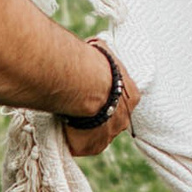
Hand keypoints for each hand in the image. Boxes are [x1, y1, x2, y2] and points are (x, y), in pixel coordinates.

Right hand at [61, 39, 140, 157]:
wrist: (84, 84)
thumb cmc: (94, 64)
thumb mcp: (102, 51)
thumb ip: (101, 51)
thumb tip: (95, 44)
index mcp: (132, 97)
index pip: (121, 100)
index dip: (106, 96)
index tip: (93, 92)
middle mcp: (124, 120)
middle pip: (110, 120)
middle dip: (96, 114)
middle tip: (78, 105)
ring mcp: (108, 136)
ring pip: (94, 134)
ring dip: (82, 128)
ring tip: (65, 116)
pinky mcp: (90, 147)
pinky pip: (79, 144)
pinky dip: (70, 138)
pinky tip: (59, 127)